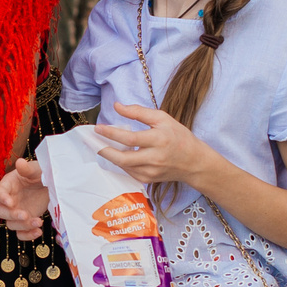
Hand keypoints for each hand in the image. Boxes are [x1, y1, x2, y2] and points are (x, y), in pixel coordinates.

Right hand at [0, 160, 49, 237]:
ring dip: (23, 226)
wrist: (52, 185)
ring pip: (11, 224)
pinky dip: (27, 236)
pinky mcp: (25, 222)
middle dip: (12, 215)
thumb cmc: (41, 173)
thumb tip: (20, 162)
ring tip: (38, 222)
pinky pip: (20, 234)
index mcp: (8, 185)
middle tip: (25, 215)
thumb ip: (28, 168)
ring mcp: (16, 212)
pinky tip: (38, 232)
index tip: (11, 202)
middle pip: (1, 212)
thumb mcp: (37, 169)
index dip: (1, 198)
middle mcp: (9, 200)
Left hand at [92, 103, 219, 188]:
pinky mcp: (149, 180)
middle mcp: (155, 158)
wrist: (194, 162)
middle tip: (92, 142)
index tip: (98, 128)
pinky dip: (120, 162)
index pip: (130, 138)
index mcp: (159, 139)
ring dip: (110, 156)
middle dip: (104, 150)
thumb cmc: (178, 136)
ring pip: (123, 166)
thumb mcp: (162, 118)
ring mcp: (151, 172)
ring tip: (101, 145)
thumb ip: (138, 112)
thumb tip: (117, 106)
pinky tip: (117, 154)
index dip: (111, 133)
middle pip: (123, 158)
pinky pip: (128, 171)